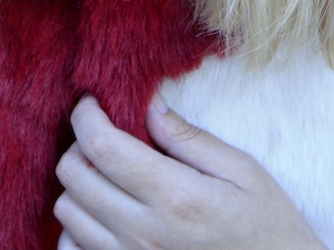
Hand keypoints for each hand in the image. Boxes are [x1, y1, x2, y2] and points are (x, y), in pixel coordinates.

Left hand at [55, 95, 326, 249]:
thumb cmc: (266, 227)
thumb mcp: (242, 171)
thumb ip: (189, 138)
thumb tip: (148, 103)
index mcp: (174, 196)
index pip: (101, 146)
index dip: (86, 115)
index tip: (92, 102)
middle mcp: (143, 233)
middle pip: (73, 176)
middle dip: (79, 144)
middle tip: (104, 134)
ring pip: (67, 213)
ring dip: (78, 185)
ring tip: (107, 174)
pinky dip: (78, 228)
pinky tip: (105, 215)